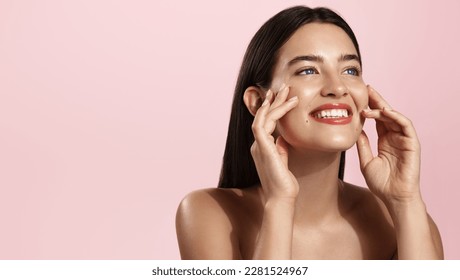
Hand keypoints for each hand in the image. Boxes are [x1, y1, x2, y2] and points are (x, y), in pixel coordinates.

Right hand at [250, 85, 298, 200]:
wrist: (281, 197)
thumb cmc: (284, 183)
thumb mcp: (283, 161)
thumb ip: (280, 149)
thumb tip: (282, 139)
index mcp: (262, 148)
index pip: (265, 123)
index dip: (272, 109)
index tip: (281, 97)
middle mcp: (258, 145)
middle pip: (263, 117)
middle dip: (273, 101)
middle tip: (283, 87)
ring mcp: (258, 146)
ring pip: (262, 117)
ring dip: (273, 103)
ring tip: (285, 91)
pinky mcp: (262, 148)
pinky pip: (261, 125)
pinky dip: (269, 113)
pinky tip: (280, 104)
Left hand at [356, 86, 421, 205]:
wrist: (394, 197)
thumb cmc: (382, 183)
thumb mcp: (366, 161)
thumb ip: (362, 145)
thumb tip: (355, 130)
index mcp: (384, 140)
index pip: (378, 119)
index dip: (370, 108)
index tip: (359, 97)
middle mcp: (395, 137)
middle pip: (386, 114)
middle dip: (377, 101)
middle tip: (367, 88)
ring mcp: (404, 140)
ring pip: (395, 117)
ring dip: (383, 108)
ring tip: (370, 103)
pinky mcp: (412, 144)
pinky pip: (406, 126)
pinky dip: (396, 117)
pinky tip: (385, 112)